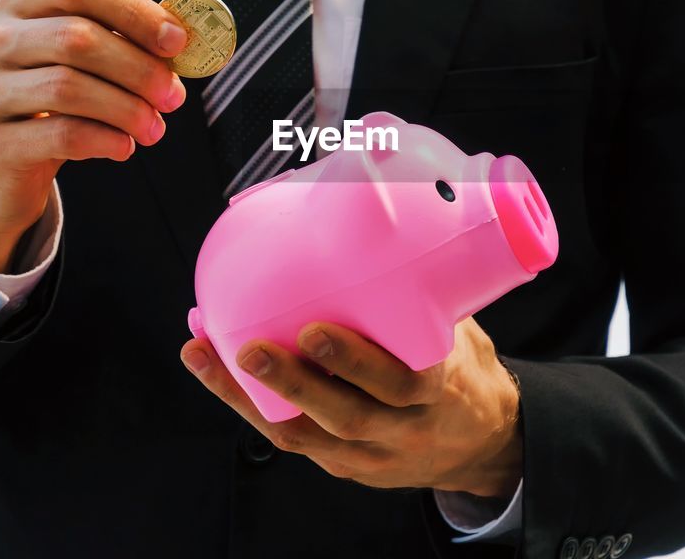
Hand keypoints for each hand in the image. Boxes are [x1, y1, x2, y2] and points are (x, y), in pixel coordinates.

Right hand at [0, 0, 188, 270]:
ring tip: (154, 128)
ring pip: (68, 88)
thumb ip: (124, 41)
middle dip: (139, 68)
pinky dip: (105, 139)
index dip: (133, 10)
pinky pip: (62, 134)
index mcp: (17, 5)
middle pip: (76, 38)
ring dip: (128, 109)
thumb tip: (183, 39)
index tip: (177, 42)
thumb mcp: (81, 62)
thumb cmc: (53, 102)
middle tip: (174, 96)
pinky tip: (124, 147)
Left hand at [181, 317, 522, 498]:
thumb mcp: (459, 329)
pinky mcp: (344, 467)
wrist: (481, 442)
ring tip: (202, 355)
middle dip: (291, 382)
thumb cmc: (462, 366)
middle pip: (344, 416)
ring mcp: (370, 455)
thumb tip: (375, 216)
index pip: (400, 382)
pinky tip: (216, 371)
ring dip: (247, 396)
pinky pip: (294, 440)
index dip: (355, 361)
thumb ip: (421, 293)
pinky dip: (250, 406)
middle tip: (248, 347)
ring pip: (304, 436)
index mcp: (438, 390)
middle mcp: (402, 428)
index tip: (314, 330)